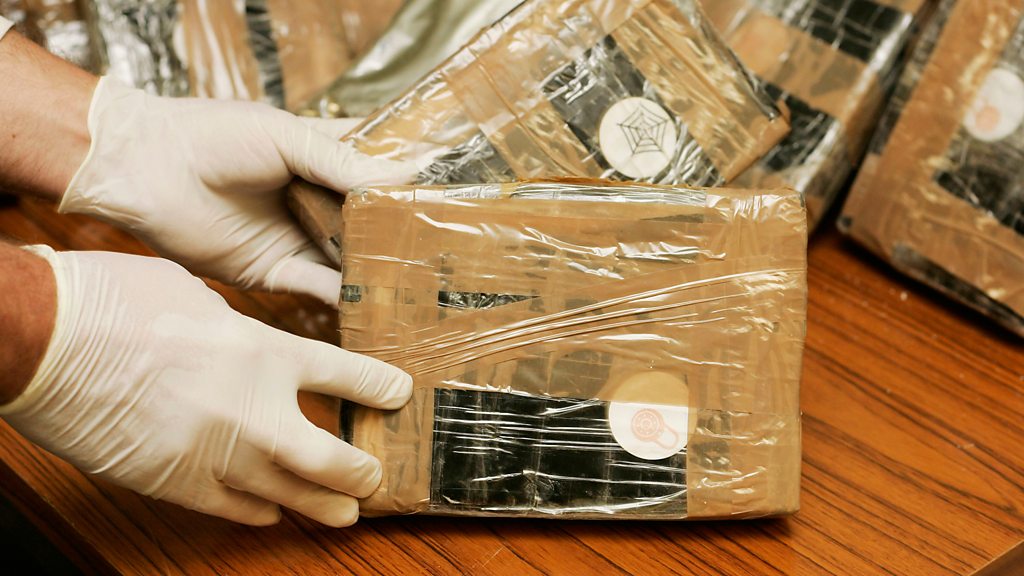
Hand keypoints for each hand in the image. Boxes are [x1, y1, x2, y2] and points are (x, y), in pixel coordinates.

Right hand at [1, 246, 411, 525]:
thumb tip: (246, 341)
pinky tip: (272, 513)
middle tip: (377, 478)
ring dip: (322, 506)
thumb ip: (235, 325)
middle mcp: (251, 409)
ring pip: (288, 495)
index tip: (398, 393)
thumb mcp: (195, 294)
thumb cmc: (114, 303)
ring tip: (345, 514)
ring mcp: (215, 454)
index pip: (344, 374)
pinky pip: (232, 509)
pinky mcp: (175, 483)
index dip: (378, 386)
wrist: (45, 342)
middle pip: (330, 456)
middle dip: (361, 471)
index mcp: (261, 350)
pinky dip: (258, 512)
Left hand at [60, 77, 416, 305]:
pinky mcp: (273, 272)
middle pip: (368, 227)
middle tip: (445, 259)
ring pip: (349, 262)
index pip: (375, 178)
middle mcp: (314, 203)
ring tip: (421, 290)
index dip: (407, 192)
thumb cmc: (213, 136)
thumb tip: (403, 180)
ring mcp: (296, 240)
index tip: (449, 208)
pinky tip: (377, 306)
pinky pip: (317, 289)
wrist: (145, 170)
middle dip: (400, 242)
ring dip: (379, 275)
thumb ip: (342, 163)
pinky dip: (345, 299)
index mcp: (321, 161)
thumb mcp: (286, 137)